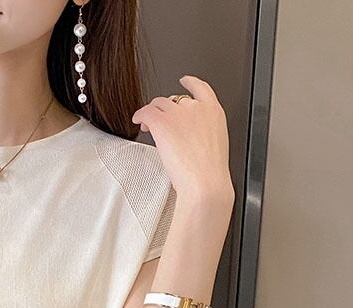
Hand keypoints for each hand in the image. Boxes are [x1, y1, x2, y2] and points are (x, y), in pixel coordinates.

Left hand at [132, 74, 233, 201]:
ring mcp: (179, 113)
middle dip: (166, 109)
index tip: (185, 80)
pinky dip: (139, 115)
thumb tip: (189, 136)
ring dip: (151, 113)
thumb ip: (202, 132)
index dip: (190, 82)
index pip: (201, 89)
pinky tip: (137, 121)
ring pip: (159, 104)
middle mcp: (196, 107)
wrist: (204, 182)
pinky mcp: (162, 122)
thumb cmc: (209, 173)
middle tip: (159, 122)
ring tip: (146, 126)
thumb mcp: (214, 144)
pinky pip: (146, 111)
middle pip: (175, 99)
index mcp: (213, 111)